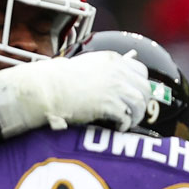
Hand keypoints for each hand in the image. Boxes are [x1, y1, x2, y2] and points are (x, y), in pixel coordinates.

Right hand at [0, 49, 147, 136]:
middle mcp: (117, 73)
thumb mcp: (83, 66)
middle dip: (142, 102)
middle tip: (135, 112)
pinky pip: (126, 117)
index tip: (136, 93)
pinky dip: (124, 124)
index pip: (141, 71)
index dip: (141, 84)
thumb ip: (100, 71)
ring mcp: (114, 89)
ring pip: (139, 104)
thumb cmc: (55, 79)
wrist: (44, 89)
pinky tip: (118, 127)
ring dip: (135, 115)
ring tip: (128, 122)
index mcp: (112, 60)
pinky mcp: (108, 106)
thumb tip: (109, 83)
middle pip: (144, 88)